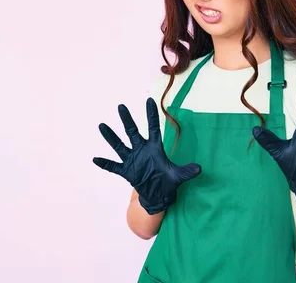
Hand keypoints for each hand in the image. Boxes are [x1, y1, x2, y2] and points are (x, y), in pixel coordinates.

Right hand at [93, 98, 201, 214]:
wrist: (158, 195)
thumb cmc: (168, 181)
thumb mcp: (179, 176)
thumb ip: (187, 171)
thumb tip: (199, 169)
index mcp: (155, 148)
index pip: (153, 128)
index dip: (151, 115)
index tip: (149, 100)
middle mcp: (142, 150)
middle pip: (133, 132)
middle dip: (127, 120)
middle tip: (121, 106)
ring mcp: (132, 160)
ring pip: (120, 145)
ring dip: (111, 137)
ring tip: (102, 125)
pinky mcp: (126, 171)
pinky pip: (113, 166)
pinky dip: (105, 163)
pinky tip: (95, 159)